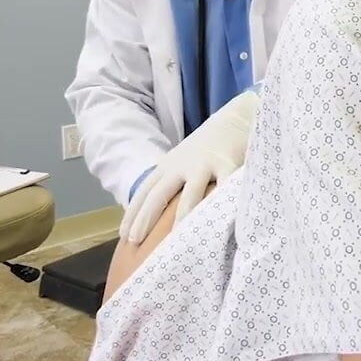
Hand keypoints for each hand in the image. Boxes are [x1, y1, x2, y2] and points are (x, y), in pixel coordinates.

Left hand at [119, 90, 259, 243]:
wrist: (236, 118)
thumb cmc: (209, 147)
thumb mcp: (183, 161)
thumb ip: (171, 183)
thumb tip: (155, 217)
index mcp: (167, 166)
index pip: (144, 192)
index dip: (133, 214)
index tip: (124, 237)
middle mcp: (181, 166)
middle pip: (159, 195)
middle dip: (145, 219)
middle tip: (135, 241)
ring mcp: (204, 165)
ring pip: (191, 195)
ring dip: (182, 218)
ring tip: (176, 241)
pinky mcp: (228, 165)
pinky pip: (224, 190)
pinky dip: (220, 207)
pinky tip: (217, 224)